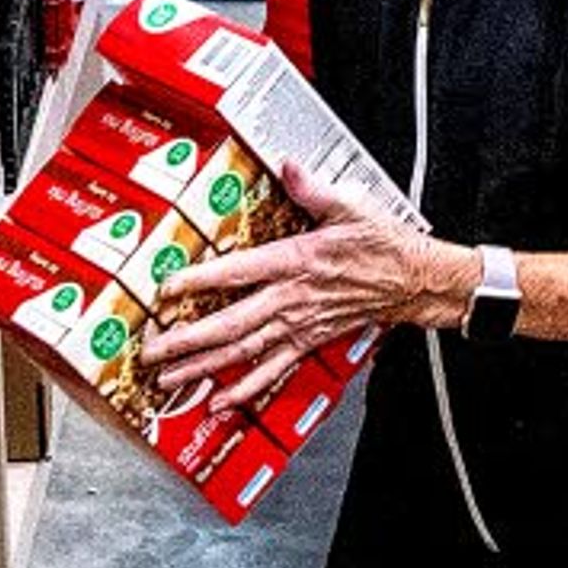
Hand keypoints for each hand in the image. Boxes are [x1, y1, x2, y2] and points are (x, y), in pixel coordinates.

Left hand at [144, 164, 478, 411]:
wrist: (415, 280)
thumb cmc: (383, 244)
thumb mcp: (350, 205)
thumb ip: (312, 188)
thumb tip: (287, 165)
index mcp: (296, 261)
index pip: (238, 272)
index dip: (201, 281)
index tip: (167, 288)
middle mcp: (291, 299)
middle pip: (230, 324)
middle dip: (187, 340)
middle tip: (153, 352)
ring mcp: (298, 325)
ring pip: (244, 352)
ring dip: (205, 368)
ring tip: (171, 380)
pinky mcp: (309, 340)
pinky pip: (273, 370)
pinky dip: (245, 389)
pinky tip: (220, 402)